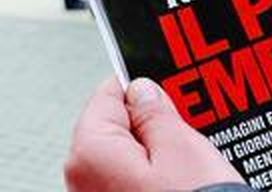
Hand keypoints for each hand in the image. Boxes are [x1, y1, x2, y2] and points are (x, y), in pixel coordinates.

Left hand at [65, 76, 244, 191]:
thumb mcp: (182, 147)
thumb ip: (156, 111)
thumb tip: (142, 90)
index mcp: (89, 153)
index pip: (109, 94)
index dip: (145, 89)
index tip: (171, 90)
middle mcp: (81, 182)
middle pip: (117, 129)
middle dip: (154, 126)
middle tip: (189, 133)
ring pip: (128, 161)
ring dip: (159, 156)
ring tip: (191, 166)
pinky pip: (132, 186)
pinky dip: (156, 181)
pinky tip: (183, 186)